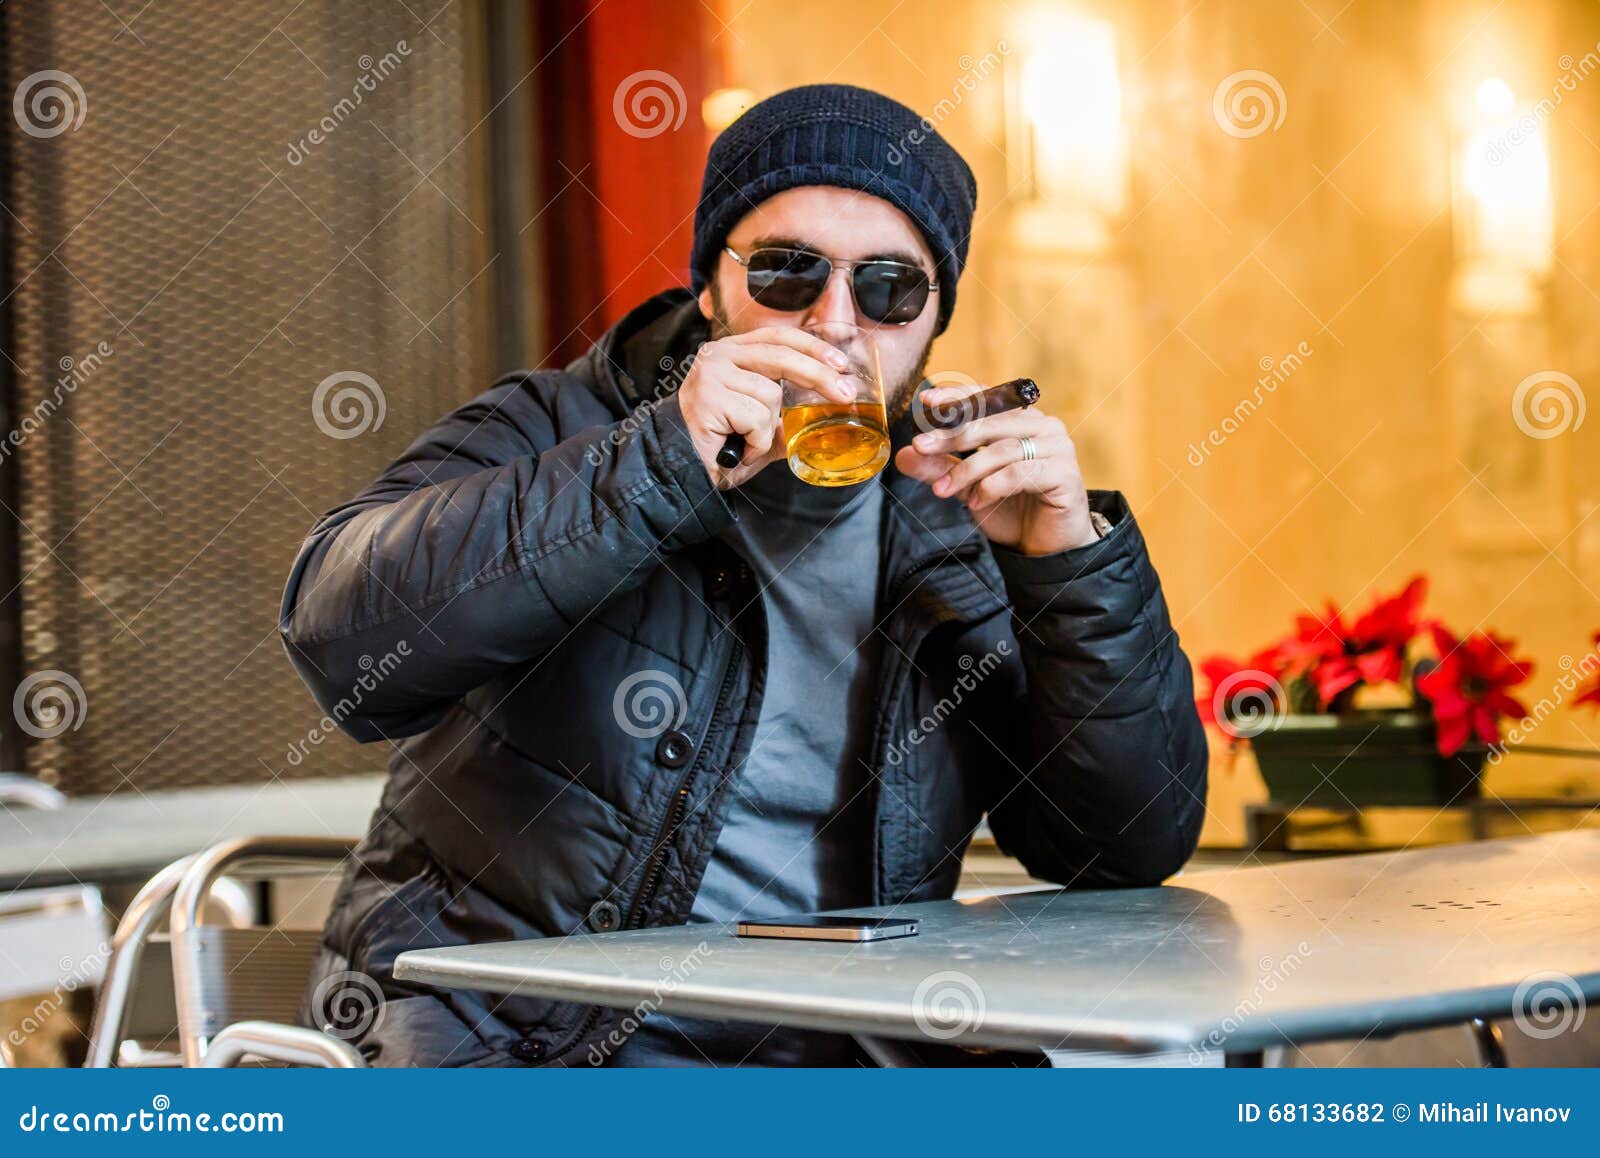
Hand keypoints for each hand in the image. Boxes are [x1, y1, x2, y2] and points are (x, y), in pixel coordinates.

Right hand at [677, 325, 854, 489]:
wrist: (681, 470)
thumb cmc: (718, 446)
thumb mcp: (759, 428)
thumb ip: (785, 418)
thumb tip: (825, 414)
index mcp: (732, 352)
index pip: (777, 337)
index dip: (812, 347)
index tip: (841, 362)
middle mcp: (718, 355)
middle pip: (781, 356)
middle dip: (818, 376)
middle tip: (845, 394)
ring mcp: (711, 374)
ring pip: (770, 396)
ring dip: (766, 430)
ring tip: (745, 442)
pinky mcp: (708, 397)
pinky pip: (756, 419)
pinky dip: (755, 441)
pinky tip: (737, 447)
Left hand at [894, 386, 1097, 554]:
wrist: (1044, 547)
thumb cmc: (1011, 510)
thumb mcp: (967, 487)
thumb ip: (940, 468)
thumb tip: (903, 454)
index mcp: (1022, 419)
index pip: (987, 398)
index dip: (957, 397)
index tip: (927, 402)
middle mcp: (1043, 426)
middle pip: (990, 422)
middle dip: (951, 435)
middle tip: (921, 447)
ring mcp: (1058, 448)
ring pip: (1002, 448)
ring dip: (967, 470)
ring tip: (943, 490)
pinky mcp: (1065, 473)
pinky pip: (1021, 472)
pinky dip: (993, 486)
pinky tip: (977, 502)